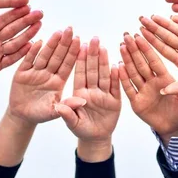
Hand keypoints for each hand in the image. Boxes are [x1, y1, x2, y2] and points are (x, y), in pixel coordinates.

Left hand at [0, 6, 42, 83]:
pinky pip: (11, 59)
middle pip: (12, 29)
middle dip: (26, 20)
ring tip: (39, 25)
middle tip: (39, 12)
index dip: (13, 13)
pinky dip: (22, 53)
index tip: (25, 5)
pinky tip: (32, 46)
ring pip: (15, 42)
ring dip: (28, 34)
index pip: (1, 21)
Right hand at [7, 27, 84, 125]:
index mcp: (59, 81)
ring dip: (51, 44)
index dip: (73, 52)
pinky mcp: (22, 73)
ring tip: (58, 32)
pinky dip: (32, 52)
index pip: (67, 64)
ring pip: (44, 55)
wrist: (22, 116)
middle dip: (64, 43)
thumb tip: (83, 102)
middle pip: (57, 56)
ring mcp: (35, 72)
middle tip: (70, 29)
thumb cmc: (41, 113)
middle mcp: (48, 74)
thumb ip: (68, 105)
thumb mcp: (55, 111)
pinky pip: (28, 60)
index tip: (80, 40)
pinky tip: (38, 42)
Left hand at [55, 37, 120, 153]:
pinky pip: (115, 87)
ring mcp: (103, 94)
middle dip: (93, 54)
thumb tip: (60, 106)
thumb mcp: (72, 123)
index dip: (80, 60)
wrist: (95, 139)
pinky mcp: (114, 101)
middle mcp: (91, 91)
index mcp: (79, 93)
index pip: (80, 74)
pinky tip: (117, 65)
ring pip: (104, 75)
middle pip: (92, 70)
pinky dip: (116, 77)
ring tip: (104, 47)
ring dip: (104, 61)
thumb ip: (67, 114)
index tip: (80, 45)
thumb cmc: (81, 129)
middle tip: (94, 39)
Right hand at [119, 33, 177, 142]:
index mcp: (165, 79)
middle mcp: (153, 82)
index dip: (148, 49)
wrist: (173, 127)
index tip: (142, 35)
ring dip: (127, 59)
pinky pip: (128, 88)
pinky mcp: (136, 102)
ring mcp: (143, 91)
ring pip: (133, 72)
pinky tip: (118, 67)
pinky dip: (123, 78)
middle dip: (134, 49)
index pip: (155, 61)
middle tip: (127, 35)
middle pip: (142, 63)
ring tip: (121, 45)